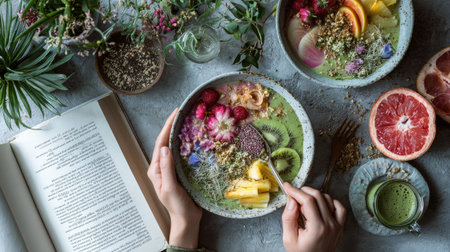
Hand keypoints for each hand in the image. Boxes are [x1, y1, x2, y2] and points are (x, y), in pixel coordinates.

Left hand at [148, 109, 201, 248]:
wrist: (186, 219)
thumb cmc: (177, 206)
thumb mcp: (170, 187)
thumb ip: (167, 168)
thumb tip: (165, 147)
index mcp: (156, 169)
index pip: (160, 144)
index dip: (167, 127)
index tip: (175, 114)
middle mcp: (162, 167)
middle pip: (166, 142)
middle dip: (172, 127)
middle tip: (182, 113)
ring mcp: (171, 169)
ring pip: (175, 147)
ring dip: (180, 134)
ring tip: (188, 121)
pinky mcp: (181, 172)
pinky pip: (183, 154)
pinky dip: (187, 144)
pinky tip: (195, 139)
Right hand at [282, 183, 345, 251]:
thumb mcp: (289, 239)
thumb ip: (288, 218)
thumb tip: (291, 201)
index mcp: (317, 228)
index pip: (307, 200)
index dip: (296, 191)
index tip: (287, 187)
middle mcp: (330, 225)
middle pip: (318, 196)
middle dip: (303, 191)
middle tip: (294, 196)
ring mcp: (337, 225)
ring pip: (328, 198)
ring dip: (314, 196)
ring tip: (304, 204)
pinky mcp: (340, 226)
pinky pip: (339, 207)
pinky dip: (329, 201)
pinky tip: (320, 204)